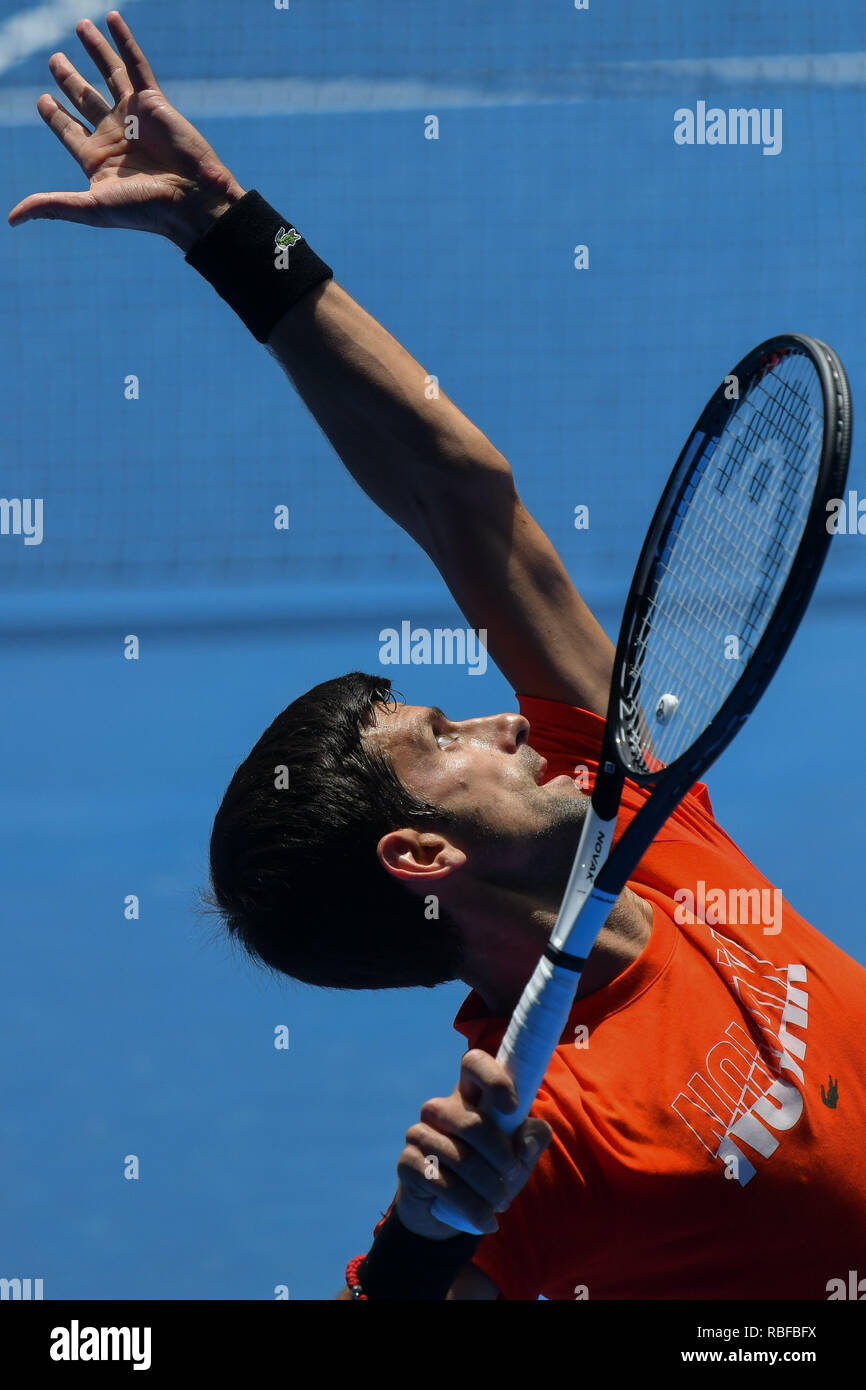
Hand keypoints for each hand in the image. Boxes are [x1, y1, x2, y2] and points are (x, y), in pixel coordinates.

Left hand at [8, 10, 244, 249]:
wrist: (192, 200)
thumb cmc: (145, 209)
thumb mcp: (92, 208)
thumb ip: (52, 205)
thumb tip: (12, 220)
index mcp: (98, 159)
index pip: (68, 130)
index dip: (53, 115)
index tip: (42, 101)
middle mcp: (114, 134)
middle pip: (84, 98)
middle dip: (68, 79)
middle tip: (54, 60)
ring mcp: (134, 116)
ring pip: (109, 74)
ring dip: (95, 51)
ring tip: (80, 26)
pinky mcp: (154, 102)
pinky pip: (136, 65)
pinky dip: (124, 42)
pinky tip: (111, 19)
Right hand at [395, 1049, 552, 1240]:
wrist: (449, 1211)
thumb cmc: (490, 1170)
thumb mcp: (519, 1156)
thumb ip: (532, 1140)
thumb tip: (527, 1142)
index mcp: (469, 1094)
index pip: (474, 1063)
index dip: (493, 1078)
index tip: (512, 1107)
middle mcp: (441, 1108)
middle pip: (473, 1123)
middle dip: (501, 1157)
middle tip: (514, 1176)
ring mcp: (419, 1132)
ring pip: (460, 1158)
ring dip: (489, 1188)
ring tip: (502, 1203)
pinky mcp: (407, 1162)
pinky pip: (441, 1183)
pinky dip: (471, 1206)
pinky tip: (486, 1220)